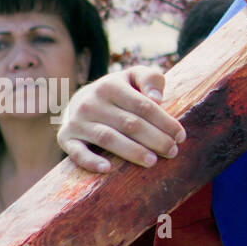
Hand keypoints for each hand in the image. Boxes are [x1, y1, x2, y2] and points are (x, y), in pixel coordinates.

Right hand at [58, 66, 185, 172]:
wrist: (80, 99)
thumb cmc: (118, 90)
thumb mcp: (134, 76)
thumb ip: (150, 79)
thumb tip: (157, 99)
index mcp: (111, 85)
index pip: (144, 106)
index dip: (165, 122)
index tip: (181, 136)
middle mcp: (91, 103)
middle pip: (130, 124)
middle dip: (155, 139)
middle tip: (172, 152)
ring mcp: (77, 121)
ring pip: (108, 139)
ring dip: (132, 152)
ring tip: (153, 161)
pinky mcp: (65, 138)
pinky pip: (76, 152)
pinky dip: (90, 161)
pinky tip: (107, 169)